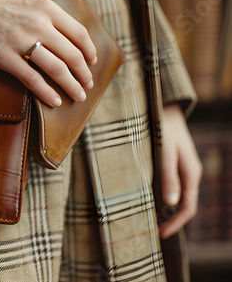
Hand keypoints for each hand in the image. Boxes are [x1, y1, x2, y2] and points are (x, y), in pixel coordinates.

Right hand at [0, 0, 96, 106]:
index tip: (92, 63)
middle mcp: (38, 24)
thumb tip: (68, 41)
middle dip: (84, 74)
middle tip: (87, 86)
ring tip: (78, 96)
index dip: (90, 52)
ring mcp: (20, 41)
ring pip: (57, 69)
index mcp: (46, 8)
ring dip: (72, 86)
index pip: (79, 33)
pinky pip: (33, 80)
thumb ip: (48, 18)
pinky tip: (55, 101)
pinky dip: (47, 93)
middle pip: (72, 55)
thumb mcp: (29, 3)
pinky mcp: (4, 57)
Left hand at [158, 104, 201, 238]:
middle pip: (184, 205)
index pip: (188, 207)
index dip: (175, 224)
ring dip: (166, 210)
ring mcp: (182, 168)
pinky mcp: (173, 163)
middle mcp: (189, 173)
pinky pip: (171, 186)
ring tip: (149, 219)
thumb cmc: (163, 127)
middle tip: (152, 231)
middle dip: (170, 220)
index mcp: (191, 172)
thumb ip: (168, 176)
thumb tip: (171, 203)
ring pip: (177, 196)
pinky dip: (162, 197)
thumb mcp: (165, 151)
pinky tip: (148, 199)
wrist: (164, 107)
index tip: (161, 234)